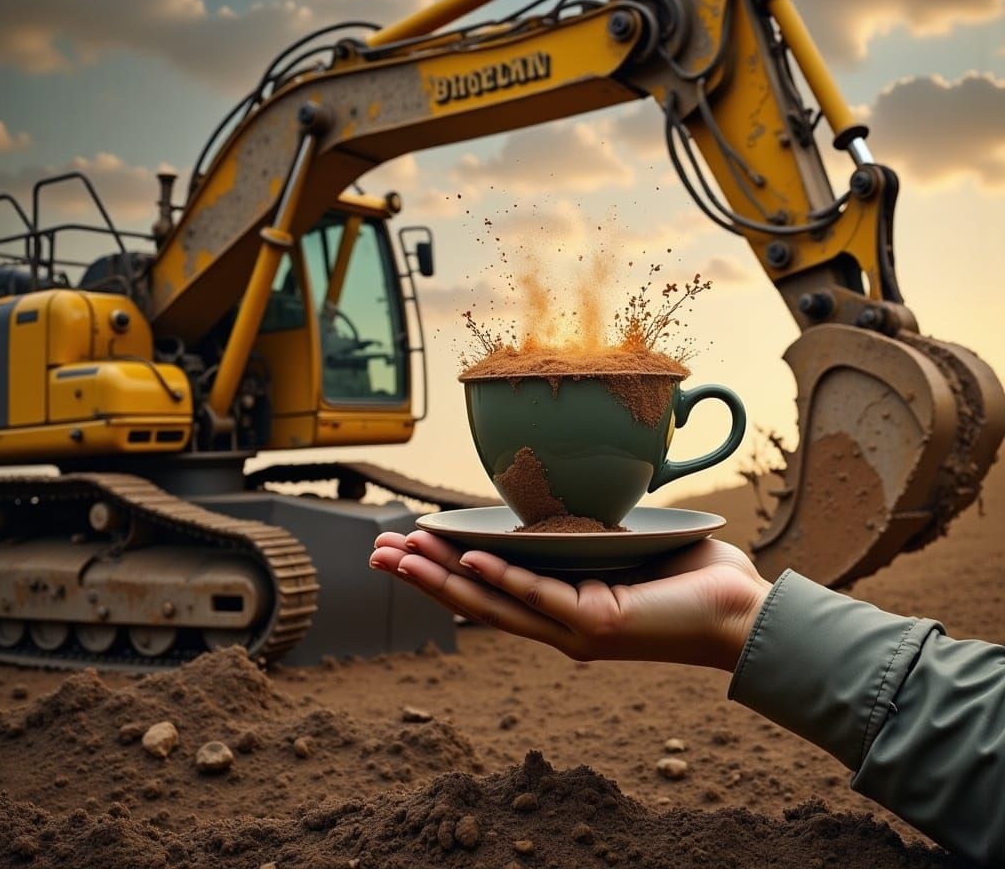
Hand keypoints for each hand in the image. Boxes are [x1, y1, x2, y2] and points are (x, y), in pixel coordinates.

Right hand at [370, 531, 771, 672]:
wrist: (741, 612)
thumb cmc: (689, 576)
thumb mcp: (623, 544)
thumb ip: (587, 528)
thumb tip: (563, 490)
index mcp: (561, 604)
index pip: (489, 586)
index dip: (444, 568)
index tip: (406, 544)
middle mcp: (558, 622)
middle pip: (476, 599)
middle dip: (424, 576)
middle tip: (376, 554)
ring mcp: (574, 627)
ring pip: (494, 602)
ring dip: (444, 578)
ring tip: (400, 557)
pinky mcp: (597, 622)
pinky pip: (539, 597)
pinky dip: (501, 578)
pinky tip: (467, 561)